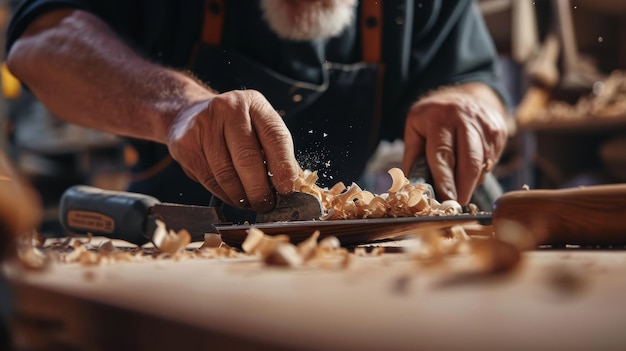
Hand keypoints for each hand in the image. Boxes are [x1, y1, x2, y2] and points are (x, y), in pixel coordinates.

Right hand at [167, 89, 300, 211]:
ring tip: (250, 203)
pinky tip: (233, 197)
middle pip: (248, 158)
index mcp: (253, 103)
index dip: (283, 166)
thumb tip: (291, 183)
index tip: (287, 189)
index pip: (275, 136)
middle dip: (259, 189)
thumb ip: (275, 151)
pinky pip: (210, 180)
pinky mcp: (186, 145)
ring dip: (241, 197)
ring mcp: (204, 126)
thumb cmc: (231, 125)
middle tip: (267, 204)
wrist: (187, 114)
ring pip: (226, 174)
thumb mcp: (257, 126)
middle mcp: (228, 109)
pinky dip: (225, 195)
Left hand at [402, 84, 507, 204]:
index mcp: (438, 117)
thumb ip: (414, 157)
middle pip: (469, 161)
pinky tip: (469, 172)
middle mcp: (464, 117)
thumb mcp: (415, 128)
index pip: (443, 154)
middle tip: (456, 204)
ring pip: (482, 164)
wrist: (466, 96)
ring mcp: (485, 124)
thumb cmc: (434, 118)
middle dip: (463, 188)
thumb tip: (415, 187)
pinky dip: (480, 173)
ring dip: (471, 183)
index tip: (447, 199)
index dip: (445, 179)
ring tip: (460, 189)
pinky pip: (491, 161)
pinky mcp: (499, 132)